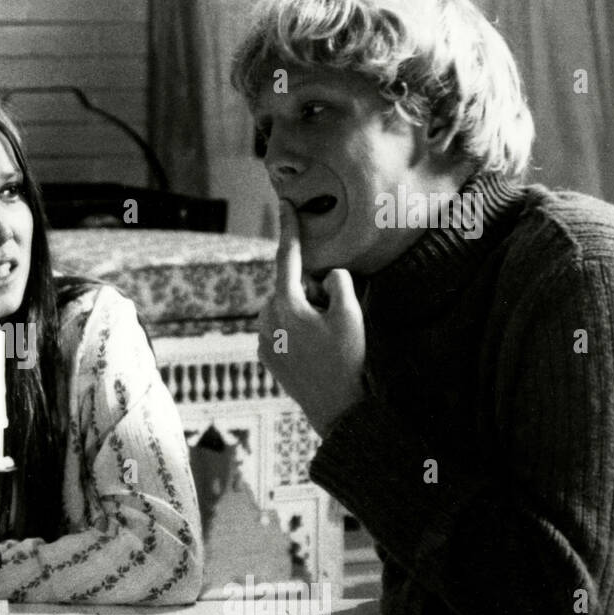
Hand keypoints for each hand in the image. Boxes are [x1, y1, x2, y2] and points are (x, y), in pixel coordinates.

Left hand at [257, 202, 365, 435]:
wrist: (336, 410)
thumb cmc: (347, 361)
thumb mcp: (351, 314)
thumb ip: (338, 282)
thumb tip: (326, 276)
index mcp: (285, 306)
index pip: (287, 258)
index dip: (289, 229)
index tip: (284, 205)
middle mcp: (266, 320)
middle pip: (290, 286)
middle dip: (311, 291)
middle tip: (334, 317)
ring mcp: (262, 339)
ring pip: (285, 308)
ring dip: (304, 311)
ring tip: (326, 339)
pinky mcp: (264, 355)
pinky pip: (281, 329)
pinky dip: (297, 329)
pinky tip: (315, 350)